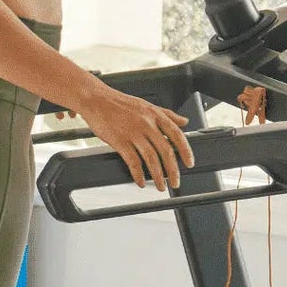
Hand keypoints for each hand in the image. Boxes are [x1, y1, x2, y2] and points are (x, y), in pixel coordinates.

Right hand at [74, 83, 194, 189]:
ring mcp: (133, 132)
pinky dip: (138, 174)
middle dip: (173, 170)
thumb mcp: (147, 105)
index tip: (189, 163)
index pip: (176, 134)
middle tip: (176, 182)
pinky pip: (132, 161)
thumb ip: (167, 114)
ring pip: (151, 158)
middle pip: (165, 150)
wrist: (96, 99)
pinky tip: (140, 181)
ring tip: (160, 186)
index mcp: (155, 115)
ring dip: (158, 176)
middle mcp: (146, 124)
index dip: (185, 150)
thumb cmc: (120, 103)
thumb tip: (184, 121)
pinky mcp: (119, 141)